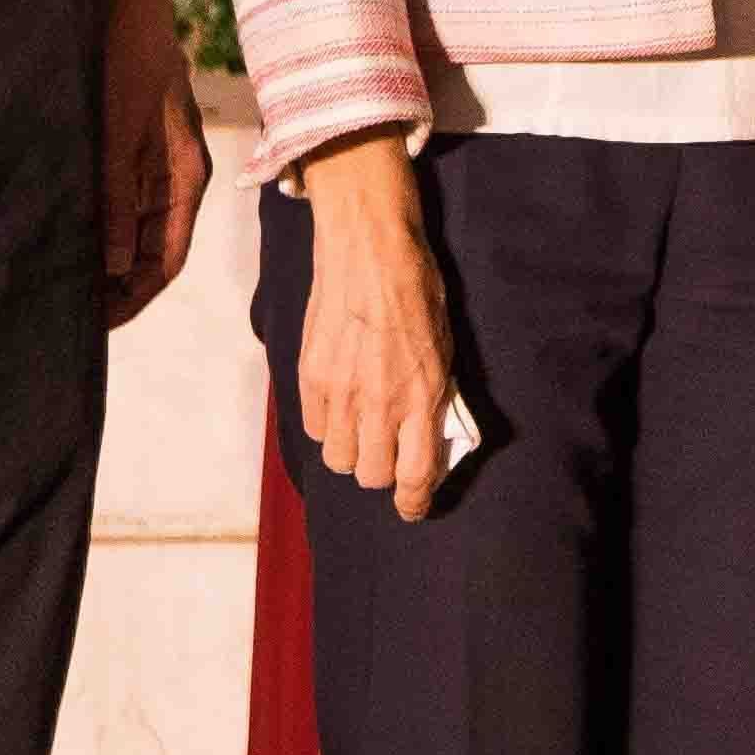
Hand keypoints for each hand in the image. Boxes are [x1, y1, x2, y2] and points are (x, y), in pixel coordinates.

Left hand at [99, 2, 212, 328]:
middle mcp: (174, 178)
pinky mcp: (134, 149)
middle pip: (151, 251)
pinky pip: (121, 203)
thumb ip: (117, 199)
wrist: (127, 6)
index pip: (166, 259)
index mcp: (184, 178)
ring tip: (66, 285)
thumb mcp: (118, 133)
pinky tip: (69, 239)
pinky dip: (100, 228)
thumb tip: (114, 266)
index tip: (99, 326)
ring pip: (135, 231)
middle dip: (119, 287)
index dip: (135, 297)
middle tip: (73, 316)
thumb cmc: (128, 63)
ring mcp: (155, 164)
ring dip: (107, 260)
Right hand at [288, 132, 460, 519]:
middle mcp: (378, 403)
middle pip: (371, 475)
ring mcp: (339, 392)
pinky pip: (315, 428)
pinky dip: (327, 426)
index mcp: (421, 396)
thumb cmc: (417, 287)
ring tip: (362, 430)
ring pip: (338, 459)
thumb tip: (432, 432)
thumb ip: (436, 394)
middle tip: (390, 453)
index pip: (415, 475)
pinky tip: (340, 405)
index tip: (415, 507)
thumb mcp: (444, 345)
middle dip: (384, 472)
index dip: (415, 502)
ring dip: (353, 452)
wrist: (369, 247)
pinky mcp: (310, 376)